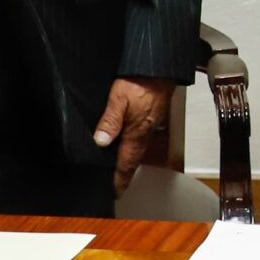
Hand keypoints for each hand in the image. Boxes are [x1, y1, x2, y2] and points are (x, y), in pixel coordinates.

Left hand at [91, 76, 174, 195]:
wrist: (159, 67)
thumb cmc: (140, 80)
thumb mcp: (118, 98)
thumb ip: (109, 121)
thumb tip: (100, 142)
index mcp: (135, 133)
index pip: (126, 164)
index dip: (119, 180)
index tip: (114, 192)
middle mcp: (144, 133)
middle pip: (133, 161)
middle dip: (124, 175)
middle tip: (116, 187)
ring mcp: (150, 125)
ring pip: (138, 150)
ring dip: (129, 163)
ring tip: (120, 171)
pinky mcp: (152, 117)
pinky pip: (142, 139)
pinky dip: (134, 148)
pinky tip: (129, 144)